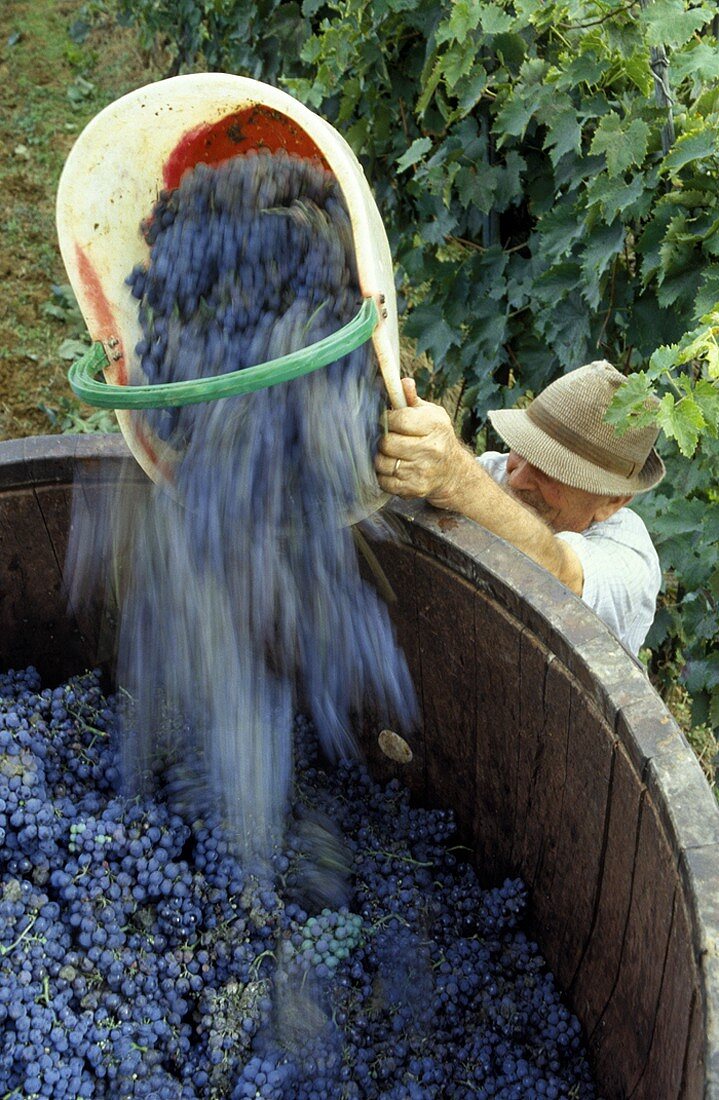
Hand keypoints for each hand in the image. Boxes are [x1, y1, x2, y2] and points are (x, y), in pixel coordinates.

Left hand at [375, 378, 472, 507]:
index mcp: (434, 425)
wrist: (452, 471)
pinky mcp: (414, 488)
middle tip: (388, 438)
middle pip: (387, 443)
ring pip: (382, 463)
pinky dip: (383, 475)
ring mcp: (421, 471)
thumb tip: (403, 382)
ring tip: (389, 454)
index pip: (398, 419)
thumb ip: (412, 400)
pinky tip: (392, 468)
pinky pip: (384, 481)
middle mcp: (430, 449)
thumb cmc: (437, 437)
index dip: (387, 419)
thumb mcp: (431, 414)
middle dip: (383, 440)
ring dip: (381, 458)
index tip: (388, 420)